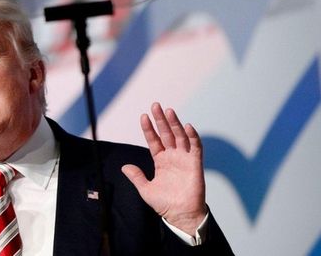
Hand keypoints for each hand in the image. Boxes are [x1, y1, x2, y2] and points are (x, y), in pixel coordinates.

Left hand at [121, 102, 207, 234]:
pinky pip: (195, 147)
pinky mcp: (195, 164)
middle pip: (166, 134)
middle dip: (161, 120)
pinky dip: (193, 136)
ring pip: (179, 137)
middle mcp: (173, 156)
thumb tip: (124, 166)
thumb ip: (136, 176)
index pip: (154, 140)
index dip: (149, 129)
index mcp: (161, 161)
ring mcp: (184, 159)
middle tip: (155, 105)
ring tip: (168, 111)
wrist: (180, 215)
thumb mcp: (145, 189)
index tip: (143, 117)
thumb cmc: (164, 204)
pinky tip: (187, 126)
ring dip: (175, 124)